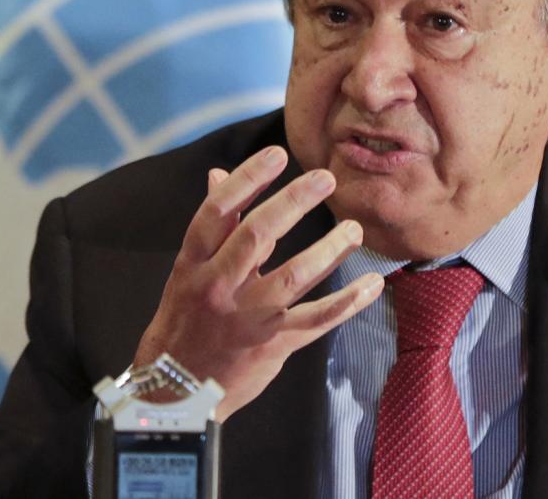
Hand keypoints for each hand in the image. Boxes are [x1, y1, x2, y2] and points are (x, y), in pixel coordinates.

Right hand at [131, 145, 384, 420]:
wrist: (176, 391)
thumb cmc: (184, 320)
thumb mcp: (188, 270)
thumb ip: (212, 224)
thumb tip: (220, 173)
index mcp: (193, 263)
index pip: (218, 212)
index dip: (248, 180)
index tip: (278, 155)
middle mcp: (218, 287)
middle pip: (257, 236)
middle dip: (294, 203)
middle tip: (325, 179)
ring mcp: (247, 318)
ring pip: (293, 276)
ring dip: (328, 249)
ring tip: (354, 229)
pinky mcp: (273, 344)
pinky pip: (316, 320)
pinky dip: (347, 302)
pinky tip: (372, 283)